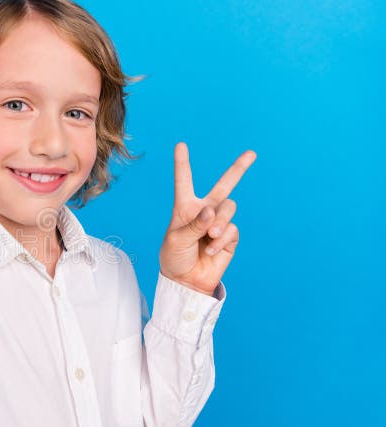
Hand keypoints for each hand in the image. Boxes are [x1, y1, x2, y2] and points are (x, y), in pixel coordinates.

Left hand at [159, 142, 256, 296]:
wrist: (186, 281)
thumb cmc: (174, 258)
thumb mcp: (176, 240)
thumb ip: (194, 224)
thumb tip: (212, 210)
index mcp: (185, 207)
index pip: (184, 181)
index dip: (183, 163)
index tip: (180, 145)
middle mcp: (204, 211)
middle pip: (225, 185)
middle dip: (239, 169)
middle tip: (252, 153)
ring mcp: (219, 223)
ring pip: (229, 208)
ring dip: (219, 221)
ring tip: (209, 236)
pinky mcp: (230, 237)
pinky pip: (232, 229)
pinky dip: (221, 239)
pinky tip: (211, 250)